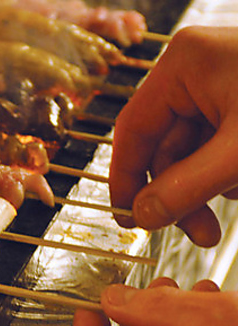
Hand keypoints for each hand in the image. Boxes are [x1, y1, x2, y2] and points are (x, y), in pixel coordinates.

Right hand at [110, 26, 237, 246]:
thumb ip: (186, 188)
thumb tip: (142, 216)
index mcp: (184, 66)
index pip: (132, 130)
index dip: (125, 179)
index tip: (127, 218)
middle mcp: (195, 73)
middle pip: (163, 148)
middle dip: (178, 196)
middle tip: (198, 235)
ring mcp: (218, 88)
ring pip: (189, 155)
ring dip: (202, 194)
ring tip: (223, 222)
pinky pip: (213, 149)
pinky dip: (221, 177)